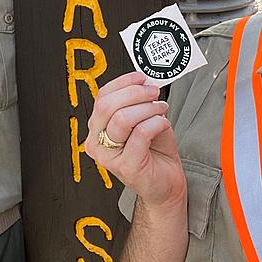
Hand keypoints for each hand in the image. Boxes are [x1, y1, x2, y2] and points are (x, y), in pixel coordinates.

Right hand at [84, 72, 185, 209]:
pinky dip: (156, 123)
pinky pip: (141, 133)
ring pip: (122, 118)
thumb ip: (138, 102)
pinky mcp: (126, 166)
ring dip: (147, 108)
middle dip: (135, 93)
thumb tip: (145, 81)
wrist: (165, 183)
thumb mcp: (143, 120)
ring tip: (161, 109)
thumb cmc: (153, 151)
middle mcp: (96, 142)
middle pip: (107, 106)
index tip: (141, 77)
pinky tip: (164, 124)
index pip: (101, 97)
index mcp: (97, 128)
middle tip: (153, 92)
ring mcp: (109, 157)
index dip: (122, 83)